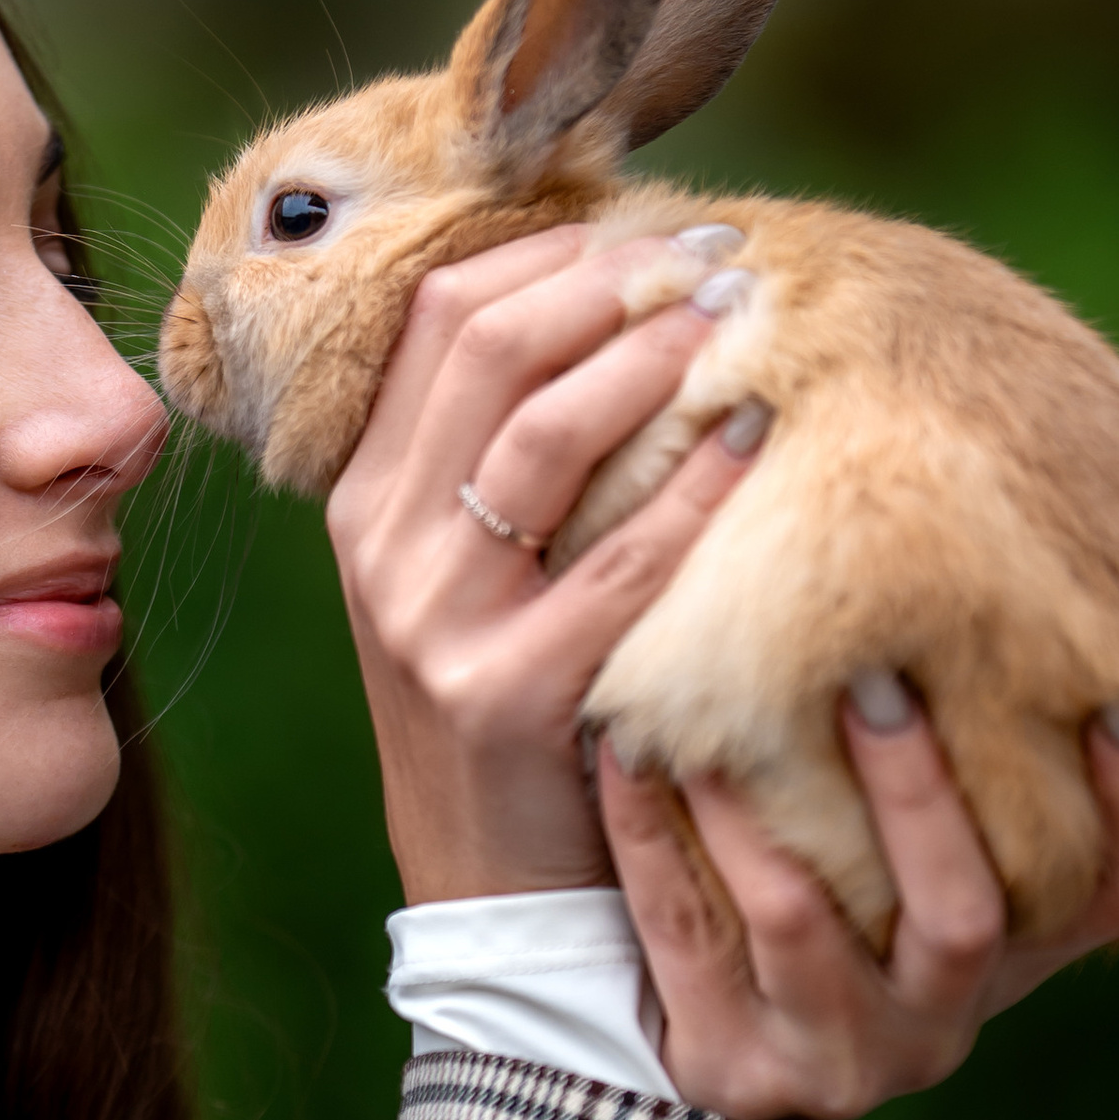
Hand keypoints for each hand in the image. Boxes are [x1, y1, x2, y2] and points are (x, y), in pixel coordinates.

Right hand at [327, 223, 763, 902]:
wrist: (490, 890)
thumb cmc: (507, 707)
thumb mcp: (463, 577)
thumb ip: (496, 463)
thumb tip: (611, 312)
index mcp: (362, 501)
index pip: (432, 319)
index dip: (546, 251)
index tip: (652, 229)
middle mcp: (380, 548)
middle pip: (480, 348)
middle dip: (609, 280)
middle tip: (717, 253)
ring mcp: (432, 623)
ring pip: (536, 435)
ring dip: (648, 355)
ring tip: (734, 315)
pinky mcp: (506, 696)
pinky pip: (614, 565)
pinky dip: (692, 490)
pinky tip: (755, 438)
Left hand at [601, 688, 1118, 1119]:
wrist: (686, 1071)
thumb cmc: (812, 927)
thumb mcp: (900, 884)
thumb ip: (944, 799)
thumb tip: (955, 630)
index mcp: (1003, 968)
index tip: (1117, 703)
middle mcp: (937, 1022)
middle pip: (962, 912)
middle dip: (918, 790)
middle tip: (871, 679)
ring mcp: (833, 1053)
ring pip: (799, 917)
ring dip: (754, 806)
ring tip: (711, 712)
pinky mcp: (727, 1062)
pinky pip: (680, 928)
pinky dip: (649, 832)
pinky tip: (623, 754)